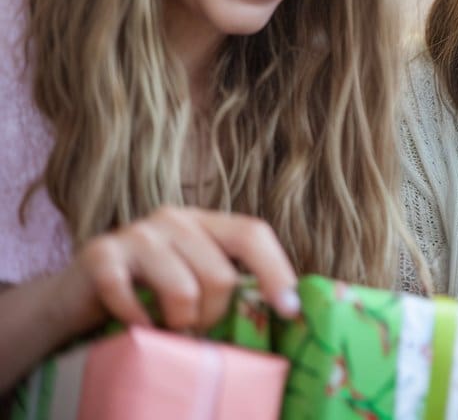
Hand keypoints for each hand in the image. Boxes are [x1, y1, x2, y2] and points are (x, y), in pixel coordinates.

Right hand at [49, 206, 299, 335]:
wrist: (78, 296)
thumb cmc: (149, 293)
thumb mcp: (196, 280)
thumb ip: (232, 284)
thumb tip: (290, 307)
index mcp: (205, 222)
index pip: (252, 233)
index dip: (276, 270)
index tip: (289, 309)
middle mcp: (173, 219)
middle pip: (220, 275)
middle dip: (213, 314)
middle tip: (194, 327)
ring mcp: (136, 233)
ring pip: (184, 291)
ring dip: (178, 323)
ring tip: (166, 326)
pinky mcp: (100, 255)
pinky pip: (134, 300)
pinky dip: (141, 323)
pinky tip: (138, 324)